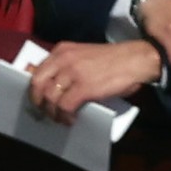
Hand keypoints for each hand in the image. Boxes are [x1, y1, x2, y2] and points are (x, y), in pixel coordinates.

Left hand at [27, 36, 165, 119]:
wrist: (136, 59)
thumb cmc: (112, 61)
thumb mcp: (84, 57)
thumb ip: (66, 67)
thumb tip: (49, 86)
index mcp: (62, 50)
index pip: (36, 71)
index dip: (34, 90)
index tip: (38, 102)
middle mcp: (64, 58)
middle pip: (37, 84)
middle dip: (38, 103)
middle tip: (45, 114)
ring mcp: (74, 72)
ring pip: (49, 98)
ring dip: (52, 113)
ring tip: (61, 119)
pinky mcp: (84, 86)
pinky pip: (64, 106)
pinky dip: (65, 117)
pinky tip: (71, 120)